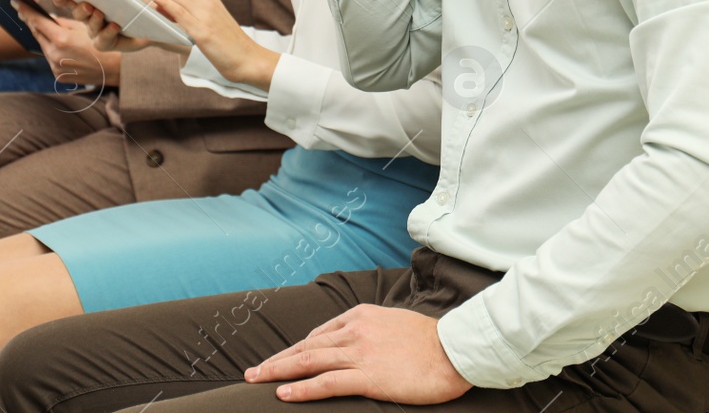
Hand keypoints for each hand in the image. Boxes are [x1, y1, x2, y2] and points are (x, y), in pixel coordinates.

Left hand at [11, 0, 120, 87]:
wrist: (114, 68)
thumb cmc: (102, 43)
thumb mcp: (83, 27)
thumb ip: (61, 23)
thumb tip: (47, 18)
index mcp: (61, 39)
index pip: (37, 22)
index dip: (25, 11)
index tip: (16, 3)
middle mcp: (55, 55)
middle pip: (37, 34)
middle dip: (32, 23)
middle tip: (24, 11)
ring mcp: (56, 67)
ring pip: (44, 47)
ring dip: (43, 37)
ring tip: (42, 27)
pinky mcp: (59, 76)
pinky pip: (51, 58)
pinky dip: (52, 50)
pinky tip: (57, 44)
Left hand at [116, 0, 278, 88]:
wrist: (251, 62)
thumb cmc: (228, 48)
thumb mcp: (207, 26)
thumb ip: (186, 15)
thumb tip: (160, 4)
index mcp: (208, 0)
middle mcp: (207, 3)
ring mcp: (206, 16)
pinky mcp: (204, 32)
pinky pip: (182, 13)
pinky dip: (166, 1)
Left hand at [245, 305, 470, 403]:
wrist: (456, 349)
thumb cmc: (430, 341)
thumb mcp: (393, 323)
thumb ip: (370, 330)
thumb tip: (356, 343)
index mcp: (361, 315)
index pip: (319, 334)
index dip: (295, 349)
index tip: (280, 359)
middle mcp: (355, 330)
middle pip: (306, 346)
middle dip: (277, 359)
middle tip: (252, 371)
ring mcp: (360, 353)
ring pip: (308, 361)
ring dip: (278, 371)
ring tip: (256, 380)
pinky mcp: (369, 376)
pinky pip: (327, 383)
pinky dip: (302, 388)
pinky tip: (284, 393)